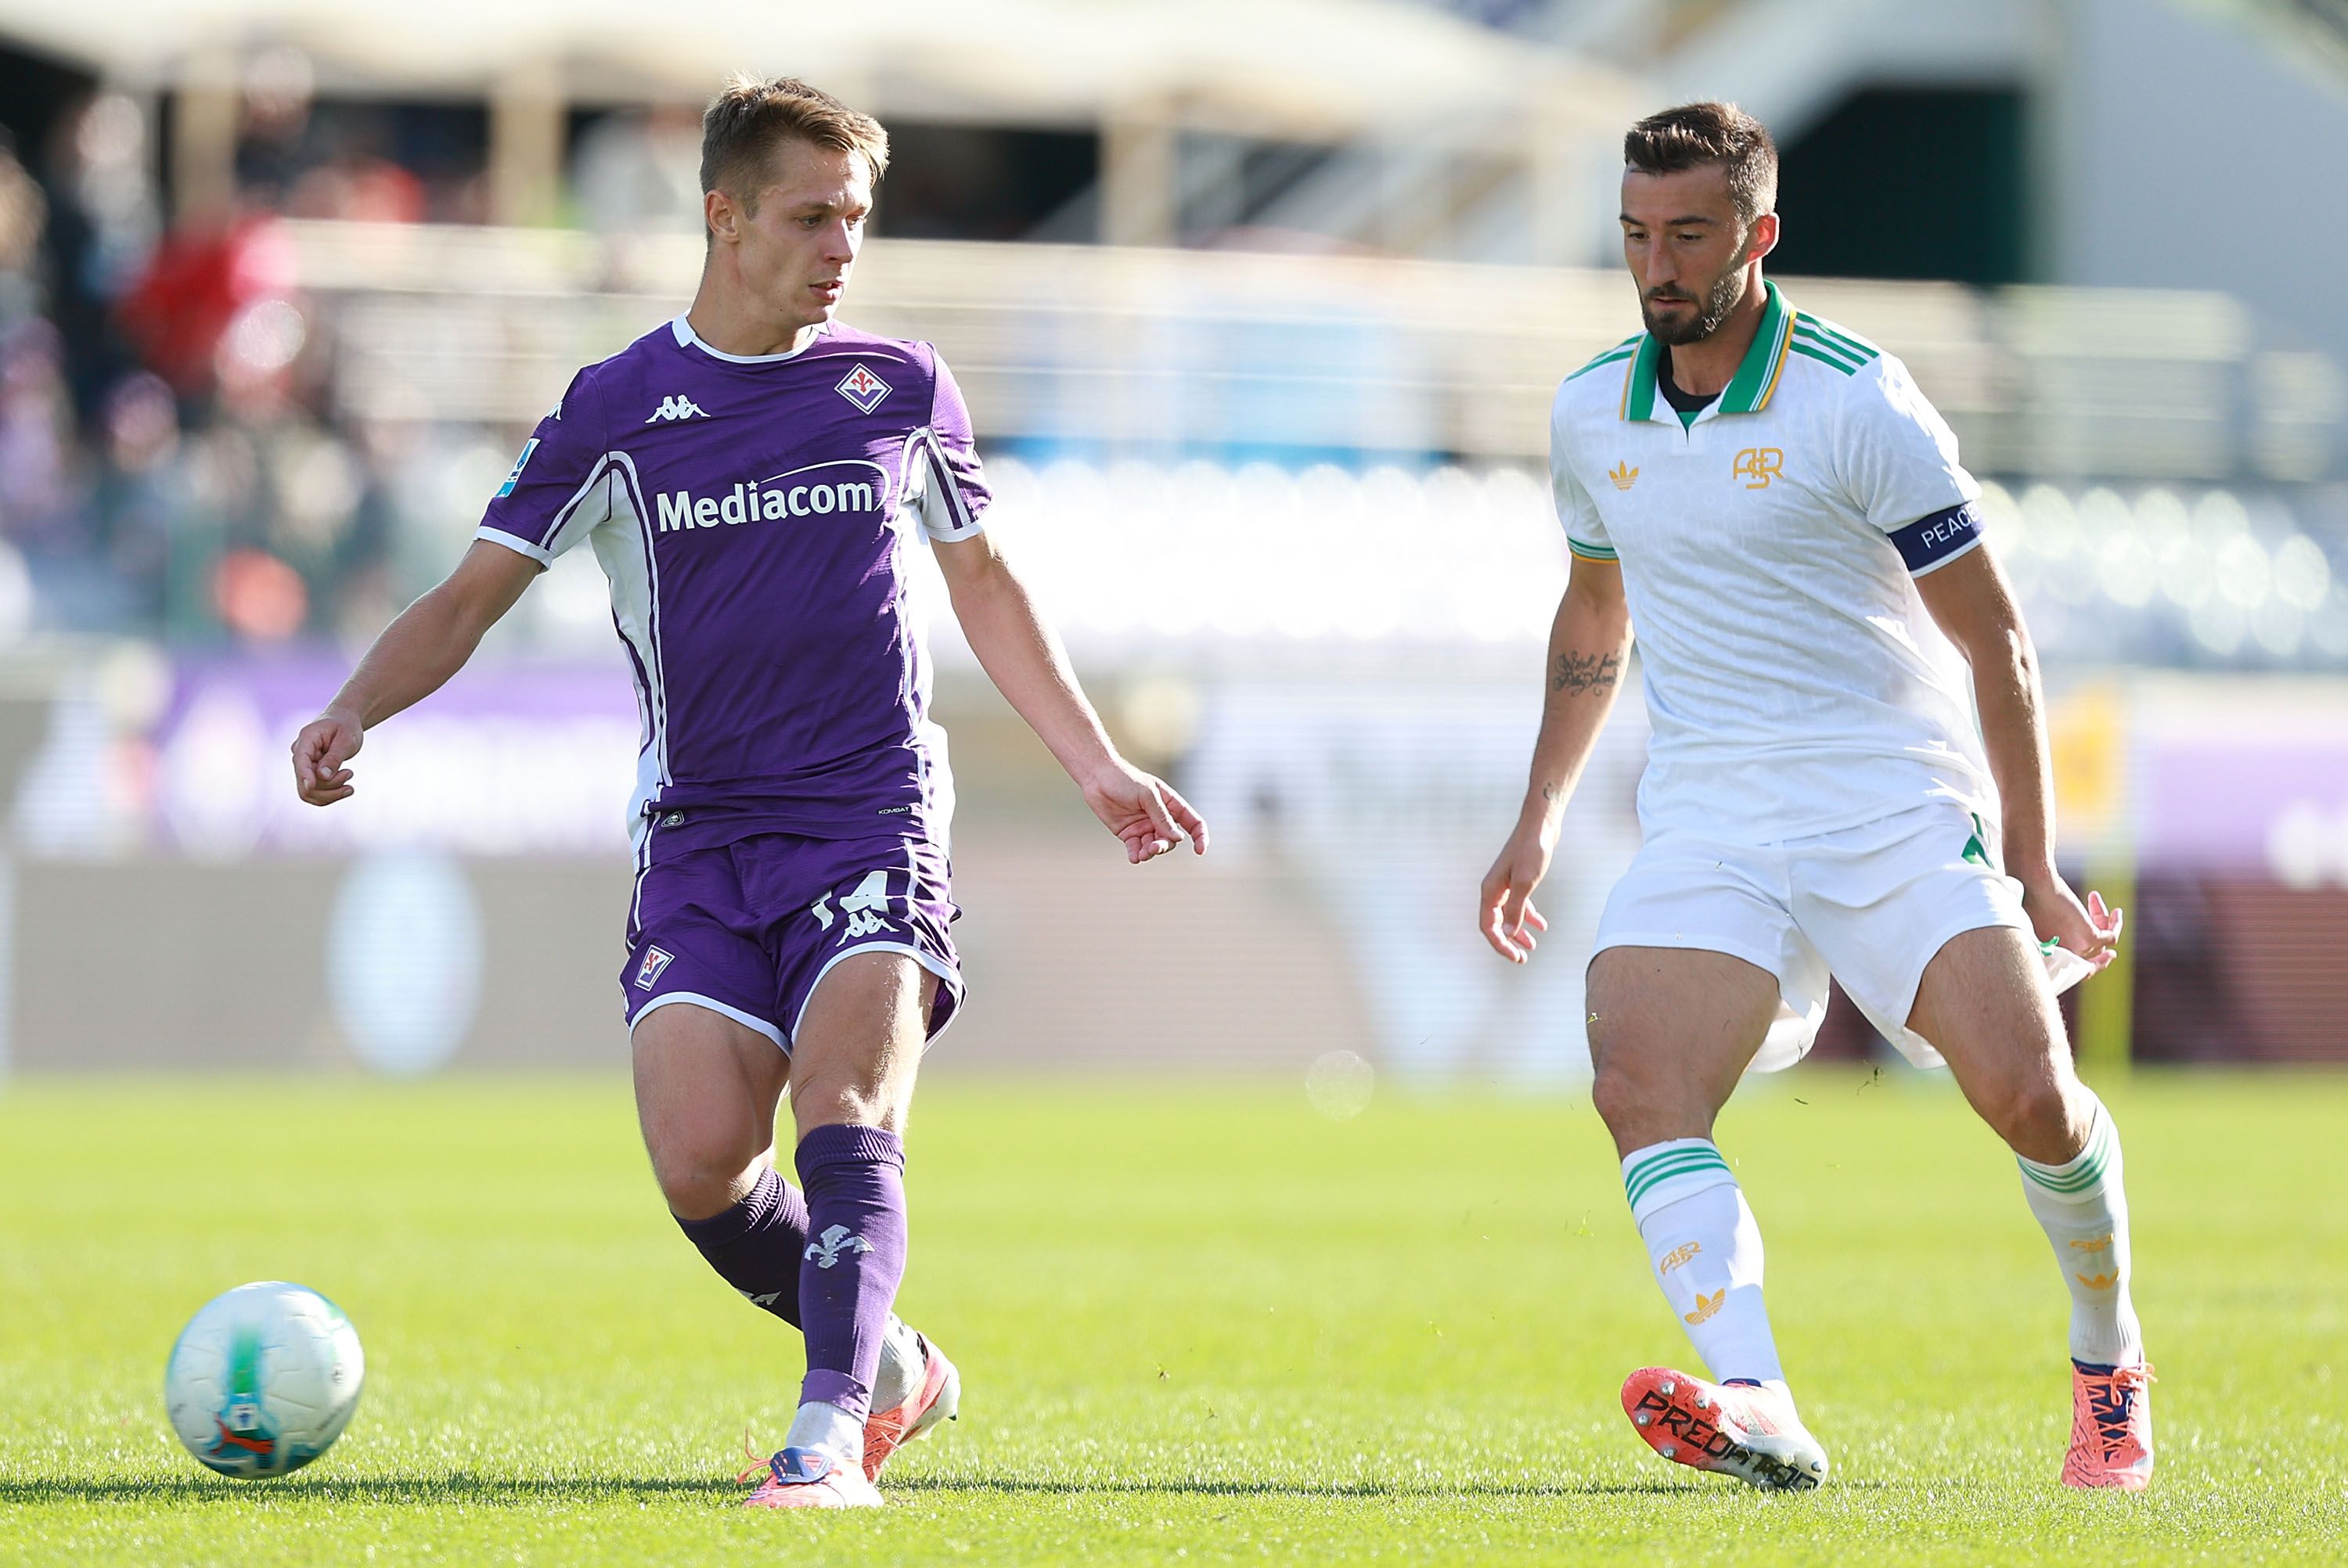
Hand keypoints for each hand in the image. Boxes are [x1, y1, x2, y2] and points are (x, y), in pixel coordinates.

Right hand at [291, 706, 363, 805]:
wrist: (344, 722)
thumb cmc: (346, 727)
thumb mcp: (346, 739)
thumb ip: (334, 757)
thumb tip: (323, 776)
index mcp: (306, 739)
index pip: (300, 761)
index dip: (304, 775)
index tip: (311, 786)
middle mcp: (300, 754)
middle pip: (305, 782)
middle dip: (330, 785)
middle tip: (350, 773)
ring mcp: (303, 766)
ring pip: (309, 792)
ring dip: (332, 792)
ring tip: (349, 775)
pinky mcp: (310, 774)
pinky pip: (315, 793)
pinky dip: (331, 795)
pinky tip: (346, 789)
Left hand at [1080, 760, 1208, 863]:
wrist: (1097, 778)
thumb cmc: (1124, 780)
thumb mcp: (1148, 795)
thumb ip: (1162, 817)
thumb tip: (1178, 838)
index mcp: (1171, 804)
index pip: (1192, 823)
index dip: (1200, 837)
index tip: (1200, 851)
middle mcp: (1160, 818)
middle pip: (1171, 839)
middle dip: (1164, 846)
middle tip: (1153, 847)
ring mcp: (1144, 827)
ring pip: (1154, 847)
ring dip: (1150, 852)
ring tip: (1142, 854)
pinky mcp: (1128, 834)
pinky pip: (1136, 849)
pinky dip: (1137, 855)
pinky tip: (1134, 857)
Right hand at [1479, 820, 1553, 962]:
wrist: (1541, 826)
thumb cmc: (1532, 851)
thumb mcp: (1525, 883)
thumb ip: (1516, 909)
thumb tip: (1509, 934)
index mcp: (1490, 891)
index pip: (1489, 926)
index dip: (1500, 945)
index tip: (1516, 957)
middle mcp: (1494, 889)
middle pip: (1496, 924)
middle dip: (1508, 943)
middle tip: (1522, 959)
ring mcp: (1505, 884)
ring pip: (1508, 916)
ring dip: (1519, 932)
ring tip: (1532, 947)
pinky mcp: (1517, 880)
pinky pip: (1519, 905)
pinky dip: (1529, 917)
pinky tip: (1542, 926)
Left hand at [2020, 870, 2122, 971]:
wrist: (2032, 885)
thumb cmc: (2030, 899)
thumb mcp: (2039, 923)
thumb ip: (2054, 935)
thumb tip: (2071, 934)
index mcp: (2048, 958)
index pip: (2072, 965)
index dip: (2089, 960)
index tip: (2105, 953)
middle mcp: (2062, 958)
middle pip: (2089, 953)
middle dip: (2096, 932)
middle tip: (2105, 921)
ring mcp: (2075, 950)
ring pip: (2100, 944)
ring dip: (2103, 921)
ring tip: (2099, 901)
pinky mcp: (2088, 939)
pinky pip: (2110, 937)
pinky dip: (2115, 925)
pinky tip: (2117, 912)